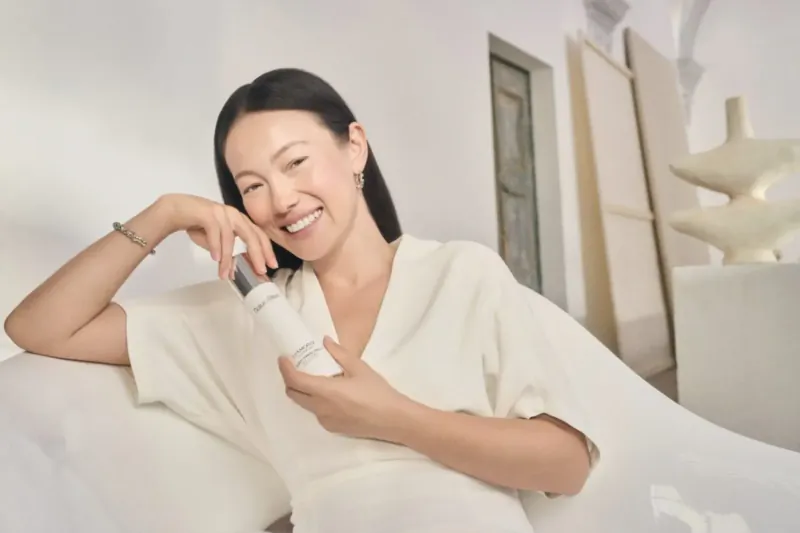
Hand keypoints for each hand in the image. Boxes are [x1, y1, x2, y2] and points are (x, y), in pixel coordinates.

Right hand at [158, 193, 276, 277]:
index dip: (266, 250)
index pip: (258, 234)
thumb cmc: (197, 225)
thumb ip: (228, 252)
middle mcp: (233, 214)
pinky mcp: (207, 213)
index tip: (271, 265)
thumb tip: (236, 270)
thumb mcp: (217, 241)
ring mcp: (221, 212)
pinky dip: (215, 247)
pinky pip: (214, 232)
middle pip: (251, 235)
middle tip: (260, 270)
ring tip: (225, 274)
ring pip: (230, 238)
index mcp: (239, 219)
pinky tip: (215, 259)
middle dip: (257, 254)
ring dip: (227, 258)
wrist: (175, 209)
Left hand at [279, 337, 411, 440]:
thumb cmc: (378, 392)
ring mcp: (325, 421)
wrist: (393, 420)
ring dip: (304, 391)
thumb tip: (324, 341)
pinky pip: (316, 412)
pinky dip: (316, 401)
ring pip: (304, 404)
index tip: (283, 358)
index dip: (285, 369)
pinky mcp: (332, 428)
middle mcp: (320, 408)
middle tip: (297, 367)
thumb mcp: (360, 368)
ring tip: (318, 379)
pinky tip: (333, 394)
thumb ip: (339, 353)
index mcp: (326, 391)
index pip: (295, 380)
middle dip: (290, 380)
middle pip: (293, 394)